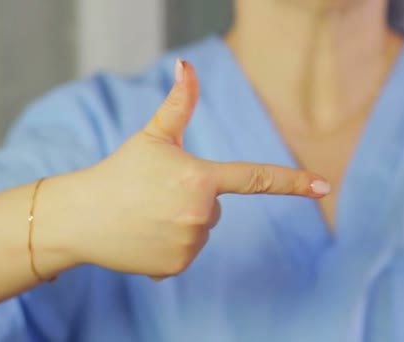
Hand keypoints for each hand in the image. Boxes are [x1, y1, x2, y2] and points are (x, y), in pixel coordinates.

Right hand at [64, 59, 329, 278]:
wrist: (80, 216)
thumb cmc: (120, 171)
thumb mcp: (153, 136)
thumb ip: (178, 102)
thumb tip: (187, 65)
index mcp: (200, 178)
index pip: (255, 178)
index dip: (292, 181)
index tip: (323, 187)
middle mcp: (200, 215)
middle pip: (215, 208)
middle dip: (194, 200)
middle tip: (156, 196)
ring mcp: (189, 244)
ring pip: (201, 231)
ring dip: (181, 224)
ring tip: (147, 216)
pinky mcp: (176, 267)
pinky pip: (186, 253)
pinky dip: (170, 246)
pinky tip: (144, 236)